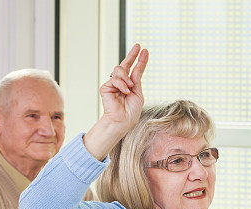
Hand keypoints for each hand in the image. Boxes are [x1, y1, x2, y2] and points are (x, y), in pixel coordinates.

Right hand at [84, 43, 148, 159]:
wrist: (123, 121)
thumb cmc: (131, 111)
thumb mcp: (138, 92)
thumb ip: (136, 79)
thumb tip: (137, 66)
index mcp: (130, 84)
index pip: (134, 69)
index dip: (139, 60)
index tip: (144, 50)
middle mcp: (121, 83)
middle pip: (125, 64)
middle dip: (132, 54)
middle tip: (138, 46)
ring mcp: (113, 84)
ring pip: (119, 69)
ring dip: (126, 77)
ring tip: (130, 88)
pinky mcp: (106, 88)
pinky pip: (115, 79)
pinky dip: (122, 85)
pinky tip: (124, 92)